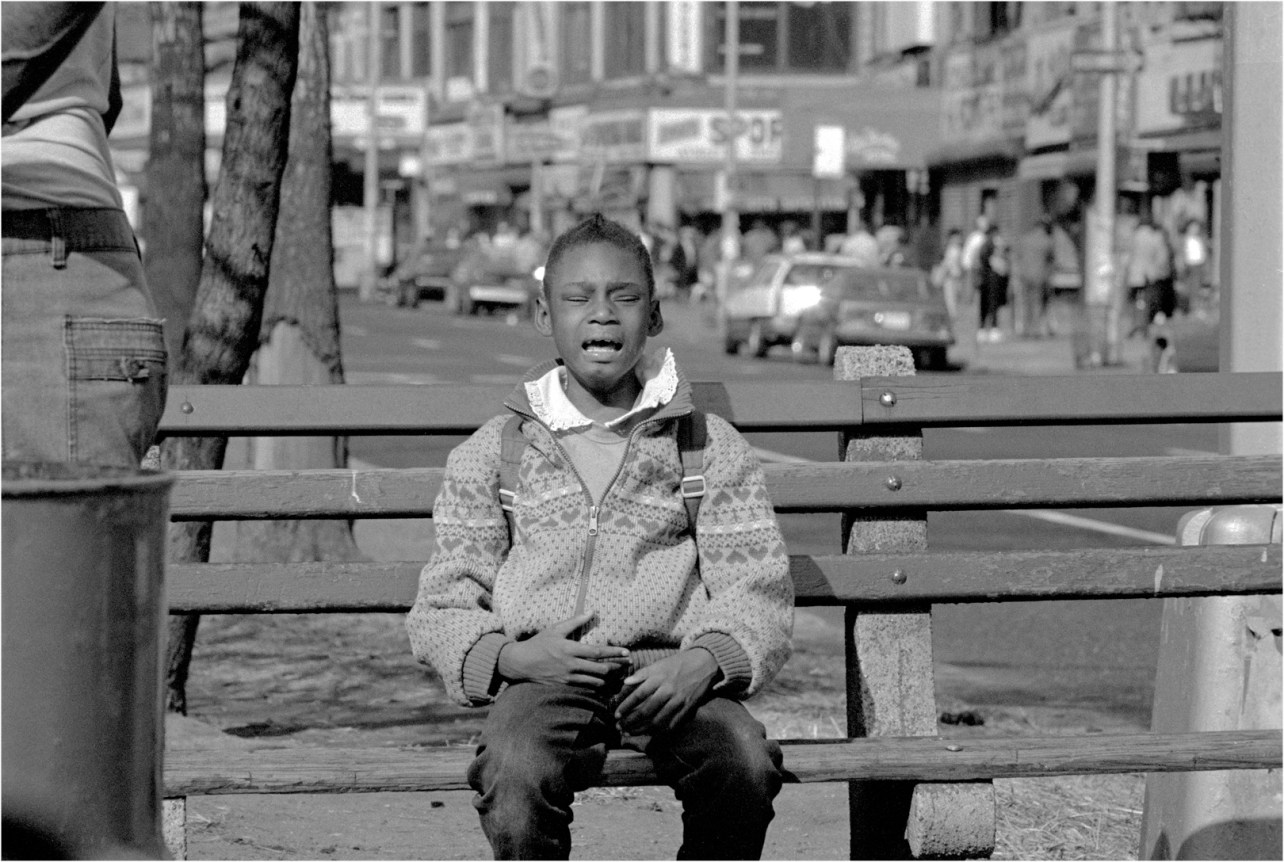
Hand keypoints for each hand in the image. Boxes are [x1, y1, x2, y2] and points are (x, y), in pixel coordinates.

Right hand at [496, 612, 629, 687]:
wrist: (522, 663)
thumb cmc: (539, 644)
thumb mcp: (555, 629)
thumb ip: (575, 621)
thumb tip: (591, 611)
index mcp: (570, 649)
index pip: (597, 652)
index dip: (614, 652)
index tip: (626, 651)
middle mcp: (571, 664)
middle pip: (600, 668)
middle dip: (617, 666)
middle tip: (628, 664)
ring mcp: (568, 677)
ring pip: (595, 680)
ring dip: (609, 677)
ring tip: (620, 673)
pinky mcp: (565, 685)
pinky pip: (586, 687)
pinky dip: (597, 684)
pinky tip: (605, 682)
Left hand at [614, 649, 718, 734]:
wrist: (705, 663)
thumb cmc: (678, 663)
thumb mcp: (659, 664)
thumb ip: (642, 674)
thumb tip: (625, 683)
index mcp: (659, 677)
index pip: (638, 695)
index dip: (626, 706)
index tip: (616, 715)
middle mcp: (668, 690)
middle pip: (646, 711)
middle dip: (630, 721)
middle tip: (619, 727)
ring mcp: (678, 701)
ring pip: (657, 721)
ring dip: (641, 729)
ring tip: (630, 732)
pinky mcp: (687, 708)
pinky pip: (671, 724)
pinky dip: (659, 731)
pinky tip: (649, 733)